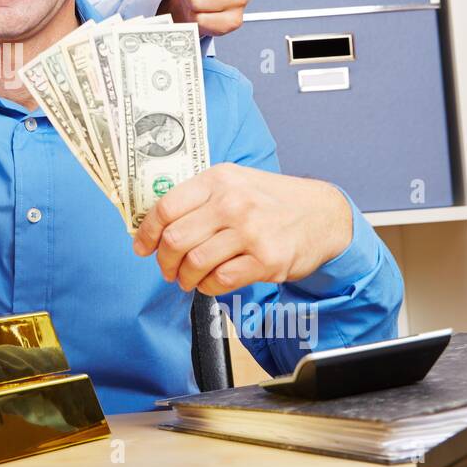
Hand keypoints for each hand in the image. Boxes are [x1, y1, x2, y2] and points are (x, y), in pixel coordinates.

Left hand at [131, 163, 351, 295]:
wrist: (323, 214)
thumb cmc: (271, 200)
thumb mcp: (235, 181)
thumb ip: (198, 198)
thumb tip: (155, 225)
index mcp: (218, 179)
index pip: (166, 207)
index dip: (147, 233)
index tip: (142, 247)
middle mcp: (233, 202)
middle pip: (175, 240)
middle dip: (164, 262)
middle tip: (167, 269)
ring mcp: (251, 231)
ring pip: (195, 263)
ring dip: (185, 278)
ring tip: (188, 279)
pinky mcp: (267, 260)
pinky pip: (220, 281)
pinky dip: (208, 287)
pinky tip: (211, 282)